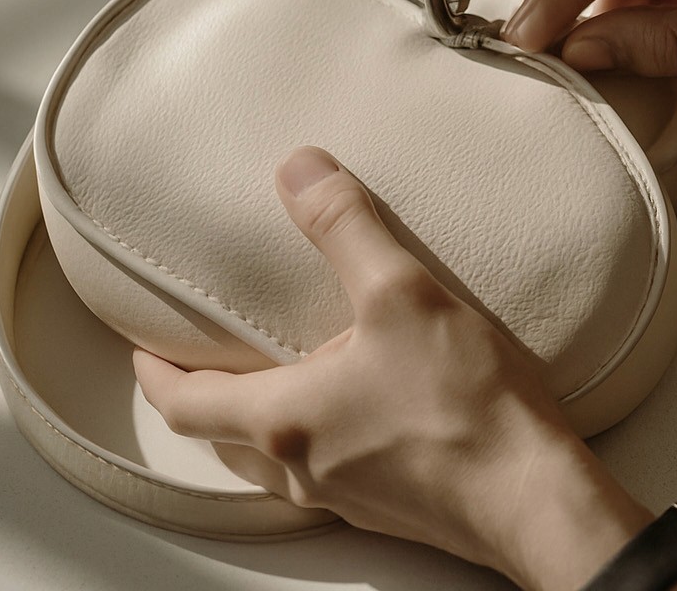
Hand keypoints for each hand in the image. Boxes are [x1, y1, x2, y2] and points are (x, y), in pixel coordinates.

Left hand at [134, 147, 651, 589]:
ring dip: (264, 422)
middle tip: (203, 365)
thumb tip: (299, 170)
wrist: (534, 497)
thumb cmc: (466, 407)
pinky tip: (359, 410)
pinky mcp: (394, 507)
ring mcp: (349, 497)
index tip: (142, 352)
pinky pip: (331, 472)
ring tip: (280, 378)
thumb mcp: (402, 294)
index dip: (156, 375)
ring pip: (278, 461)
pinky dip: (319, 438)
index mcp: (285, 420)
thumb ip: (345, 228)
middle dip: (206, 401)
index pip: (186, 404)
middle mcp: (305, 468)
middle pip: (226, 440)